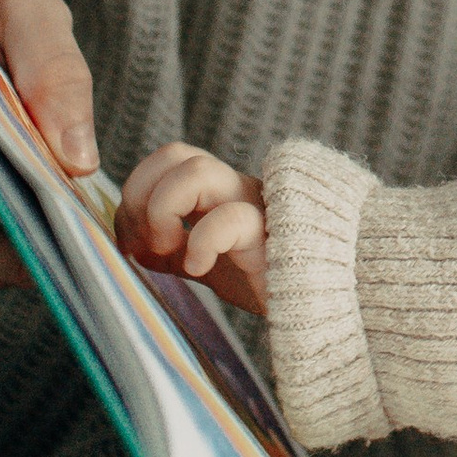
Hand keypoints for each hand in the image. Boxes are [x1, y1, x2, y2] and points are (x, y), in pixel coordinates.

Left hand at [118, 142, 269, 314]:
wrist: (322, 304)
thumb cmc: (271, 280)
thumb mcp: (208, 260)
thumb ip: (174, 248)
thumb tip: (133, 246)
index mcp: (221, 192)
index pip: (168, 158)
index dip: (137, 191)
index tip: (134, 241)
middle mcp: (237, 190)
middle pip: (176, 153)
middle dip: (142, 195)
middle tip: (150, 243)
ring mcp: (256, 208)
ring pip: (198, 170)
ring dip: (165, 211)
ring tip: (173, 252)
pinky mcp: (271, 239)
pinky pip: (231, 219)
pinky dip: (202, 242)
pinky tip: (200, 268)